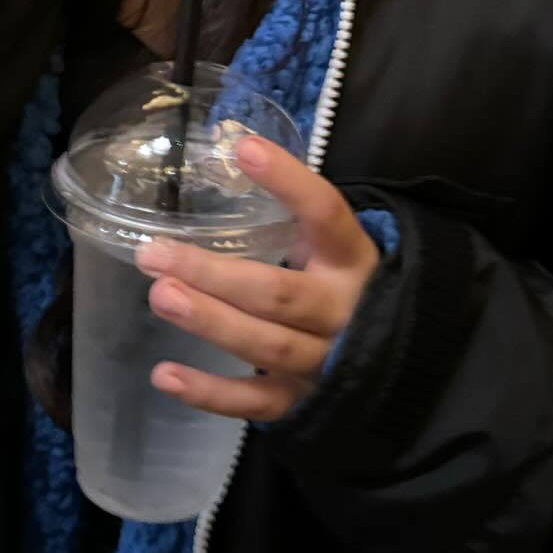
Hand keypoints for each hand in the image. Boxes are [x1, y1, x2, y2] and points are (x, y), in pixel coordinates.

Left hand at [136, 137, 380, 421]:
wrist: (398, 357)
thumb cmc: (343, 282)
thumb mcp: (331, 244)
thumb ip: (292, 211)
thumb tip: (231, 147)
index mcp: (353, 260)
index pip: (326, 214)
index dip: (289, 181)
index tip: (244, 149)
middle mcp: (343, 311)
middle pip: (279, 294)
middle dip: (214, 274)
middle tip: (155, 253)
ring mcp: (323, 362)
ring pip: (266, 345)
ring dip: (210, 322)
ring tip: (159, 294)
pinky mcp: (303, 403)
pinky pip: (255, 404)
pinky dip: (210, 394)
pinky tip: (164, 374)